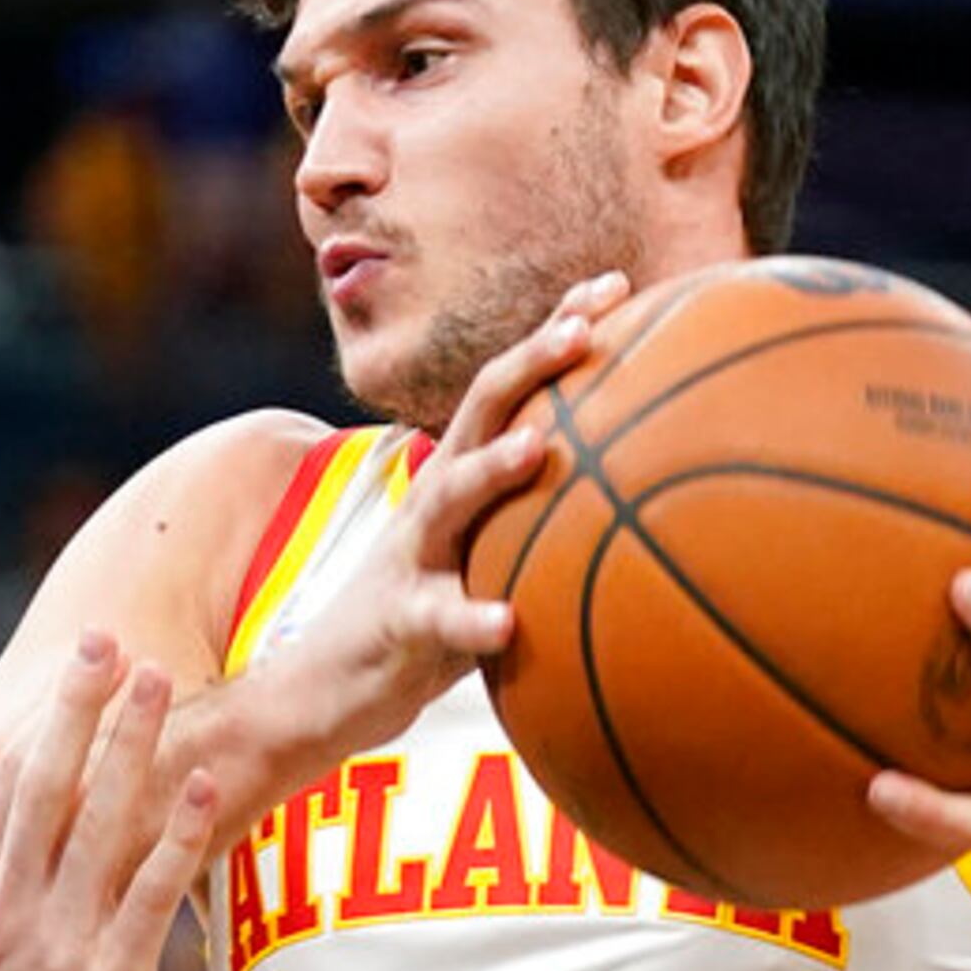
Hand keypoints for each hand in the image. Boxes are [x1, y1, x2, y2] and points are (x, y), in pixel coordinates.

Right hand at [0, 636, 217, 970]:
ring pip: (100, 821)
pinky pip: (149, 892)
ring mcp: (60, 939)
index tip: (78, 662)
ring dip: (132, 746)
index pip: (9, 785)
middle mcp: (10, 904)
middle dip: (80, 706)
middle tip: (111, 641)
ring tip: (159, 685)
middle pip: (47, 783)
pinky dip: (178, 835)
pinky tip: (203, 788)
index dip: (46, 717)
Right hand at [237, 271, 629, 785]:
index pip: (511, 385)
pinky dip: (471, 618)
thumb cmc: (426, 616)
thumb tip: (645, 496)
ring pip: (449, 499)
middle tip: (585, 327)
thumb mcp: (485, 553)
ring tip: (541, 447)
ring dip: (491, 469)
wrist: (324, 686)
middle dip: (531, 363)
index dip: (557, 328)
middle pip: (480, 412)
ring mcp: (412, 557)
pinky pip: (438, 618)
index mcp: (460, 474)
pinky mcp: (399, 623)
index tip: (616, 284)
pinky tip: (508, 622)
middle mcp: (434, 499)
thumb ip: (542, 519)